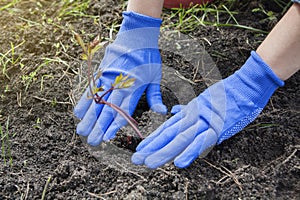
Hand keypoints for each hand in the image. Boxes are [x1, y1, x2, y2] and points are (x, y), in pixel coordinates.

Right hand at [74, 12, 166, 145]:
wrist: (136, 35)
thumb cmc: (148, 57)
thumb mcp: (156, 76)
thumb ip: (155, 96)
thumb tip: (162, 112)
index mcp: (133, 87)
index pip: (123, 110)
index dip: (114, 124)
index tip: (107, 137)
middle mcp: (118, 84)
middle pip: (107, 109)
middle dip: (99, 127)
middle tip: (92, 141)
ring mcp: (107, 78)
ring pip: (96, 101)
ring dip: (88, 118)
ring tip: (81, 131)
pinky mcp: (100, 72)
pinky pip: (91, 89)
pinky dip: (84, 101)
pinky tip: (79, 113)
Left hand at [132, 51, 283, 168]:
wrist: (246, 84)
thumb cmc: (228, 94)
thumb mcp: (204, 101)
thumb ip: (188, 109)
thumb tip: (174, 112)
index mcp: (190, 113)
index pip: (167, 128)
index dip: (153, 139)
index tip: (140, 148)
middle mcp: (194, 117)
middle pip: (169, 134)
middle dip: (152, 148)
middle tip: (136, 159)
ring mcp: (205, 122)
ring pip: (181, 138)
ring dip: (165, 152)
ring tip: (150, 163)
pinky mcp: (219, 127)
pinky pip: (203, 141)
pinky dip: (191, 151)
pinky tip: (179, 162)